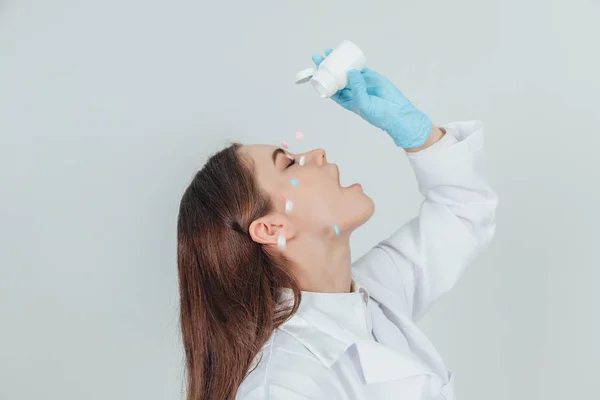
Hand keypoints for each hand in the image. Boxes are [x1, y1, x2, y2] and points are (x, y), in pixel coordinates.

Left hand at [312, 49, 432, 148]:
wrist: (397, 112)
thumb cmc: (379, 114)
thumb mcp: (364, 104)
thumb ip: (357, 88)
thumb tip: (350, 71)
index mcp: (347, 100)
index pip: (331, 88)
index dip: (323, 79)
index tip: (316, 70)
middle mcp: (352, 91)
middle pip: (336, 77)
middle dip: (327, 67)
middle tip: (319, 56)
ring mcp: (361, 82)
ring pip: (346, 70)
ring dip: (338, 62)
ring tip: (330, 51)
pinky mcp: (371, 76)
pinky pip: (360, 67)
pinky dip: (353, 61)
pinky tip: (346, 53)